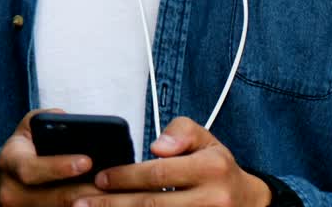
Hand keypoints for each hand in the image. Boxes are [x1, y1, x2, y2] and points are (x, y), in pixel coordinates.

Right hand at [0, 109, 108, 206]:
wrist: (5, 181)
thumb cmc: (23, 151)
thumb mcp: (28, 129)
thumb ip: (46, 119)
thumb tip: (69, 119)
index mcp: (9, 162)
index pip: (31, 168)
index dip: (59, 167)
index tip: (87, 161)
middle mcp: (10, 191)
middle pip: (53, 198)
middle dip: (85, 192)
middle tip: (112, 185)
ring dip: (87, 205)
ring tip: (111, 196)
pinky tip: (96, 203)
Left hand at [75, 117, 272, 206]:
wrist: (249, 203)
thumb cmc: (217, 167)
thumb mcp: (205, 139)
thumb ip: (180, 132)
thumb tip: (157, 146)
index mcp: (212, 167)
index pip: (160, 173)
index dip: (126, 177)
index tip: (99, 178)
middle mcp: (212, 199)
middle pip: (153, 204)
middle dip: (113, 204)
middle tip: (82, 202)